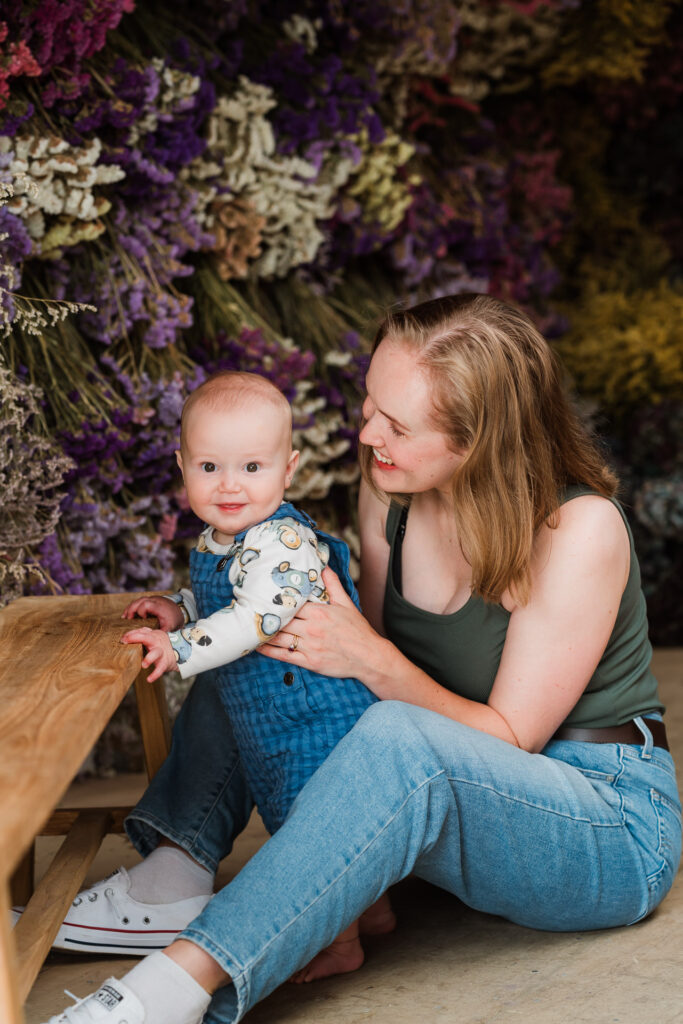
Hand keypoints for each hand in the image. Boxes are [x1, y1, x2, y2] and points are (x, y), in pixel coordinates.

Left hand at [121, 627, 176, 682]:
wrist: (181, 652)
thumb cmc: (162, 645)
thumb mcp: (153, 637)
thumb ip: (142, 636)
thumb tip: (125, 638)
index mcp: (153, 634)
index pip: (140, 631)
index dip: (130, 635)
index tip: (122, 640)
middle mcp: (157, 641)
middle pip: (147, 637)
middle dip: (136, 638)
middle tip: (125, 642)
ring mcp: (161, 651)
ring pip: (156, 653)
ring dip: (149, 658)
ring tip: (144, 665)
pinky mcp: (165, 662)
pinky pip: (160, 668)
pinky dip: (155, 674)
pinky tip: (149, 679)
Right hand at [122, 595, 183, 631]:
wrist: (181, 613)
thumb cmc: (174, 622)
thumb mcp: (170, 628)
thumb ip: (160, 633)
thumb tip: (150, 639)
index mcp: (160, 607)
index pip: (146, 605)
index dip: (141, 612)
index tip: (141, 620)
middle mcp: (157, 601)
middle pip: (140, 601)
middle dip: (132, 609)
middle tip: (126, 620)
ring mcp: (154, 599)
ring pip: (139, 600)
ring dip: (131, 608)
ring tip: (124, 618)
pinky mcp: (151, 600)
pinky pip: (140, 601)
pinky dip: (134, 607)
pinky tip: (128, 615)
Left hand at [261, 568, 386, 686]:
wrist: (369, 657)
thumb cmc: (358, 630)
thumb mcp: (347, 604)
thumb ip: (333, 584)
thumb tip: (324, 567)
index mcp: (319, 612)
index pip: (291, 603)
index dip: (276, 599)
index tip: (262, 595)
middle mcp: (312, 628)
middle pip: (281, 619)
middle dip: (266, 615)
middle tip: (250, 610)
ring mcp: (310, 645)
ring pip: (279, 637)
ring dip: (263, 632)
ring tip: (249, 627)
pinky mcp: (309, 661)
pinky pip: (284, 655)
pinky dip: (269, 651)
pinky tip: (257, 646)